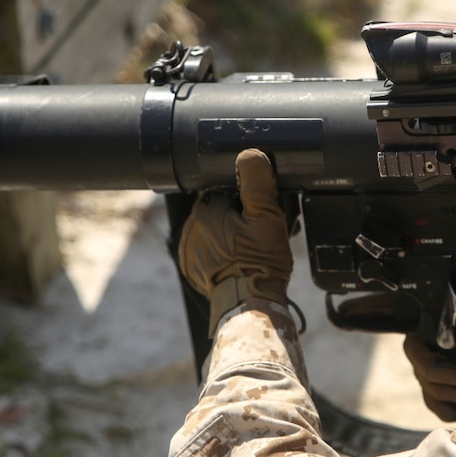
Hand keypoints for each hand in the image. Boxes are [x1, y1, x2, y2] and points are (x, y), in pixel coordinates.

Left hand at [178, 149, 292, 336]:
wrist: (250, 303)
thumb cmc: (260, 261)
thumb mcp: (266, 217)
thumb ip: (257, 183)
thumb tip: (250, 153)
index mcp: (205, 210)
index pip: (227, 192)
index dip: (246, 201)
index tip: (259, 215)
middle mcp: (190, 227)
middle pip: (218, 211)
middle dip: (236, 218)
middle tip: (256, 234)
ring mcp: (188, 250)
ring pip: (212, 231)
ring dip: (227, 235)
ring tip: (248, 250)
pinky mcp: (191, 268)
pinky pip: (206, 250)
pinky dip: (218, 253)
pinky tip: (235, 261)